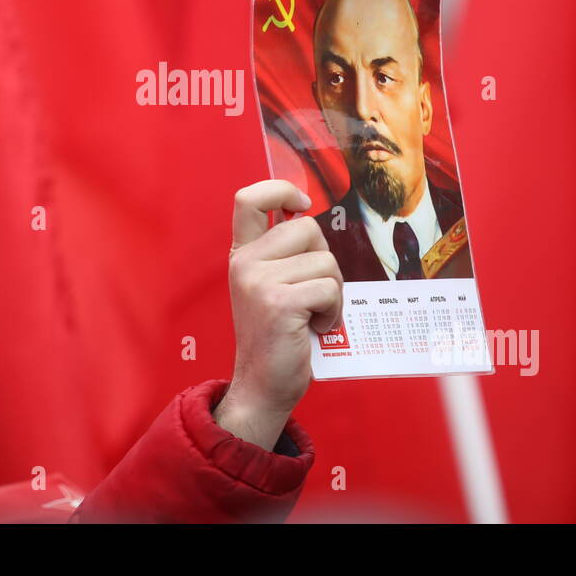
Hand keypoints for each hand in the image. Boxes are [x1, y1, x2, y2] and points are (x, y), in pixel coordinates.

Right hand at [214, 179, 343, 450]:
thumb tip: (311, 219)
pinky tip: (316, 328)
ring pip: (325, 261)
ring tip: (313, 315)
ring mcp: (259, 282)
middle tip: (312, 293)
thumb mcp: (268, 285)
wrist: (262, 386)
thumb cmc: (277, 336)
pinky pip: (329, 289)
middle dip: (324, 259)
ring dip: (332, 291)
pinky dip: (333, 311)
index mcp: (242, 255)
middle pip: (307, 228)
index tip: (301, 205)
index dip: (280, 189)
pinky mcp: (279, 303)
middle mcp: (245, 263)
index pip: (249, 198)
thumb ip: (282, 254)